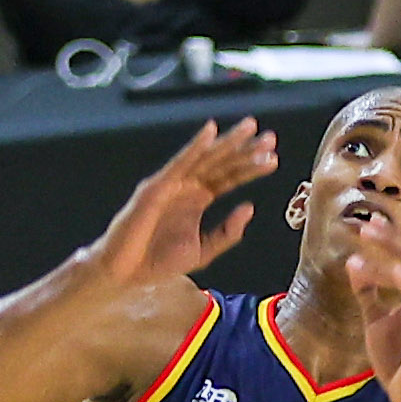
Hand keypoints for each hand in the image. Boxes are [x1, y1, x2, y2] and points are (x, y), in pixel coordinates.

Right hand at [88, 117, 271, 293]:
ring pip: (205, 159)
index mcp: (199, 199)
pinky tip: (211, 132)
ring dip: (228, 142)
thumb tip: (250, 207)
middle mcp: (188, 187)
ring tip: (251, 128)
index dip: (251, 167)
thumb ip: (227, 232)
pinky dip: (195, 146)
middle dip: (246, 150)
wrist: (127, 273)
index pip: (230, 178)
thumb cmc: (158, 262)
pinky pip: (179, 164)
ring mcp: (173, 184)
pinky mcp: (157, 187)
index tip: (273, 158)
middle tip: (270, 138)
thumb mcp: (203, 251)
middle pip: (221, 163)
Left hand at [346, 227, 400, 401]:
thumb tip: (354, 264)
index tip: (367, 226)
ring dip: (393, 252)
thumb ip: (368, 294)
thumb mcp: (375, 322)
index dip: (389, 240)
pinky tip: (394, 268)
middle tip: (368, 225)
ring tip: (371, 238)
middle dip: (391, 239)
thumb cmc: (398, 362)